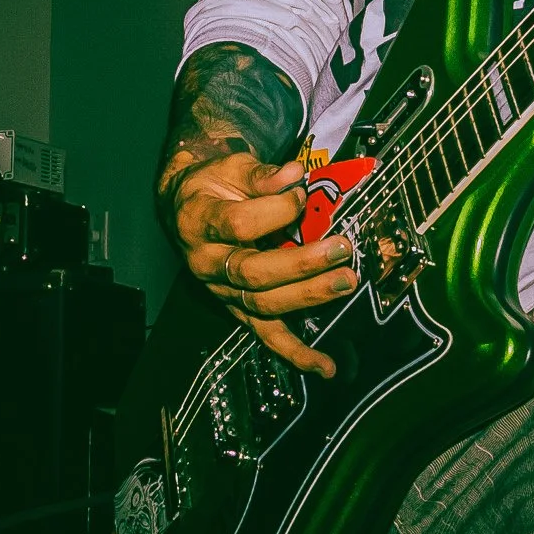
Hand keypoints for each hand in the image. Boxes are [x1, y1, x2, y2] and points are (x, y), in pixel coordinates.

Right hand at [169, 152, 354, 376]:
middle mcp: (207, 263)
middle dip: (302, 263)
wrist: (187, 205)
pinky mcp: (238, 307)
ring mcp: (222, 291)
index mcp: (200, 223)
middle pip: (253, 271)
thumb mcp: (231, 167)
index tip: (302, 194)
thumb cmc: (214, 184)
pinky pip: (266, 334)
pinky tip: (324, 366)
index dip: (277, 210)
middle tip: (341, 249)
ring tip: (346, 282)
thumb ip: (262, 175)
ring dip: (308, 297)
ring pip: (263, 303)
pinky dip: (295, 352)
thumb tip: (296, 175)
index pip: (240, 224)